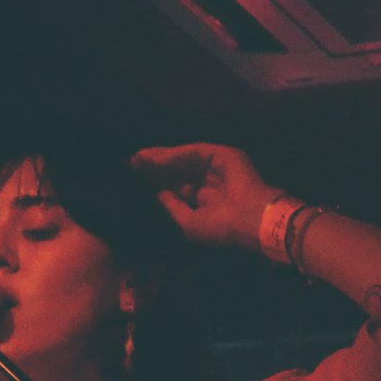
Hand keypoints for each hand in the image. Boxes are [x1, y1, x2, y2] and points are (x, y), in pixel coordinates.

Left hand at [131, 143, 280, 249]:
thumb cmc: (221, 228)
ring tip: (138, 159)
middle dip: (154, 167)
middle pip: (176, 170)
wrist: (250, 220)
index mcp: (204, 198)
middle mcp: (209, 180)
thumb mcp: (189, 223)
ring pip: (183, 159)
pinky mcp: (223, 155)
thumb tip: (157, 194)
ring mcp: (216, 166)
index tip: (134, 177)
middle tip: (130, 164)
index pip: (175, 185)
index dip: (156, 181)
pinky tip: (155, 157)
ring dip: (160, 158)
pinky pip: (193, 152)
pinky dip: (174, 154)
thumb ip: (173, 208)